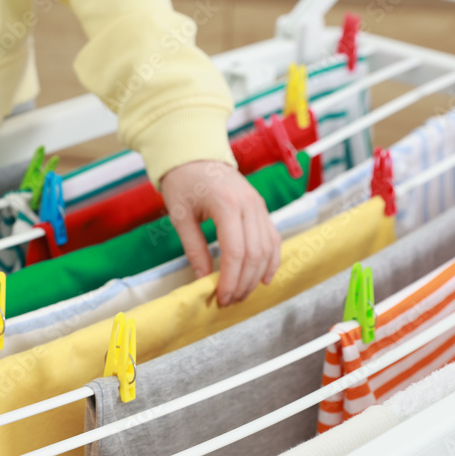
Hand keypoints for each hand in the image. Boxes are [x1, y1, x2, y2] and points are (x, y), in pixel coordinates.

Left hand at [161, 161, 280, 306]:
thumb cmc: (183, 183)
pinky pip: (274, 238)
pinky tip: (263, 278)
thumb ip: (194, 248)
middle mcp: (249, 204)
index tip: (221, 297)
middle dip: (244, 282)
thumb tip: (203, 279)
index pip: (235, 251)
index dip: (231, 279)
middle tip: (230, 300)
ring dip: (256, 276)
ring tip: (242, 293)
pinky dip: (271, 260)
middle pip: (255, 253)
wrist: (196, 155)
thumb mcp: (180, 216)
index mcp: (226, 204)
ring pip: (268, 248)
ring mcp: (259, 206)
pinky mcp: (262, 209)